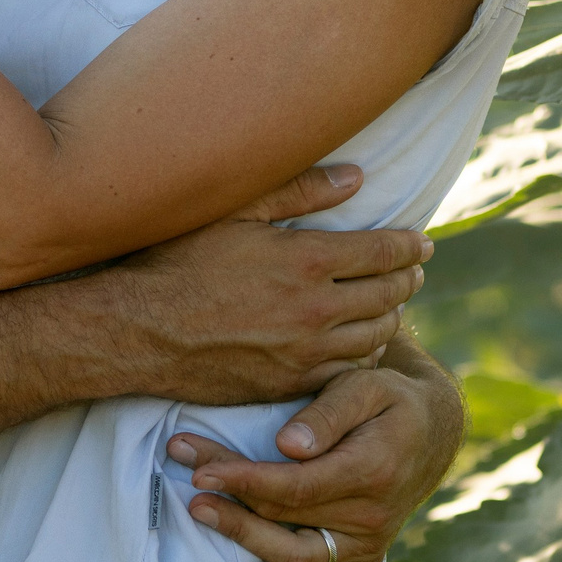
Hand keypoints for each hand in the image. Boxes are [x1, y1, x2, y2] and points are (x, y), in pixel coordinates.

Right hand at [104, 166, 430, 405]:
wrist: (139, 331)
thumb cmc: (179, 262)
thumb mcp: (235, 211)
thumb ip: (300, 191)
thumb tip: (356, 177)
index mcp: (307, 260)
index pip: (383, 252)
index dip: (410, 245)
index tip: (421, 241)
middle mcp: (316, 310)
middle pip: (389, 295)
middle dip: (408, 278)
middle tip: (413, 269)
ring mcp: (305, 353)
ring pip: (377, 337)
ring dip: (391, 316)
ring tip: (391, 303)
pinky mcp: (290, 385)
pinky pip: (348, 372)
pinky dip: (364, 355)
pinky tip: (359, 342)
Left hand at [169, 337, 464, 561]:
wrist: (431, 431)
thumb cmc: (389, 399)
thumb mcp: (366, 385)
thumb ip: (329, 413)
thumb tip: (286, 445)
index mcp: (372, 469)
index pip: (295, 485)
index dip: (244, 480)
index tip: (200, 467)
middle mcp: (372, 515)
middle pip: (285, 516)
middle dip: (229, 500)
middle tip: (187, 482)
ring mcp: (369, 542)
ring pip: (300, 558)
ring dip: (246, 541)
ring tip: (202, 516)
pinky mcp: (366, 558)